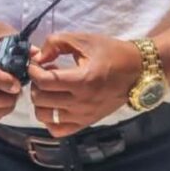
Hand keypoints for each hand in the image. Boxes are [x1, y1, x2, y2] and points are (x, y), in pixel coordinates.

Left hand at [27, 32, 141, 136]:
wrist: (136, 71)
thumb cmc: (110, 53)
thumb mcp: (83, 39)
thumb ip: (55, 43)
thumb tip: (37, 57)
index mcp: (82, 81)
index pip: (44, 82)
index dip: (32, 70)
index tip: (35, 62)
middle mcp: (82, 103)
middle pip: (41, 100)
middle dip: (34, 84)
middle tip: (43, 73)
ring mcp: (84, 116)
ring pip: (46, 117)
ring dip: (40, 101)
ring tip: (50, 88)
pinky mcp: (87, 123)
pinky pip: (59, 130)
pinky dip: (50, 119)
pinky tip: (55, 104)